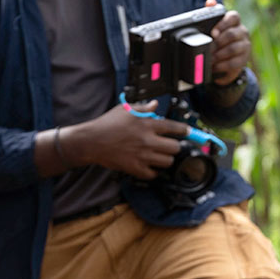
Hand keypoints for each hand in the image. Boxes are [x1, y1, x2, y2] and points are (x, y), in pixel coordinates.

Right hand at [66, 101, 187, 179]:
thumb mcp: (125, 110)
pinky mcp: (135, 168)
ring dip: (166, 159)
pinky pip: (153, 174)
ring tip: (161, 155)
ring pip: (167, 161)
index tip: (188, 132)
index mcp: (146, 125)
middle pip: (175, 147)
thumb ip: (143, 108)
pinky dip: (154, 172)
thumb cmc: (107, 124)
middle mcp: (147, 140)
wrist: (91, 141)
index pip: (173, 127)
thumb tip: (155, 104)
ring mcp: (142, 156)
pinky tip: (151, 166)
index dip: (185, 130)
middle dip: (175, 146)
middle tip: (170, 145)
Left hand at [205, 0, 249, 84]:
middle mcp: (242, 31)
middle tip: (208, 47)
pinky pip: (234, 62)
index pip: (234, 17)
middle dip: (218, 42)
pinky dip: (222, 65)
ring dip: (219, 54)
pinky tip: (214, 66)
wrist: (223, 59)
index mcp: (234, 21)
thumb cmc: (216, 38)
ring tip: (209, 58)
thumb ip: (210, 13)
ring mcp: (245, 46)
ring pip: (233, 49)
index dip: (223, 24)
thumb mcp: (211, 26)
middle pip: (232, 34)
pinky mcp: (244, 59)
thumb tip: (210, 2)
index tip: (213, 32)